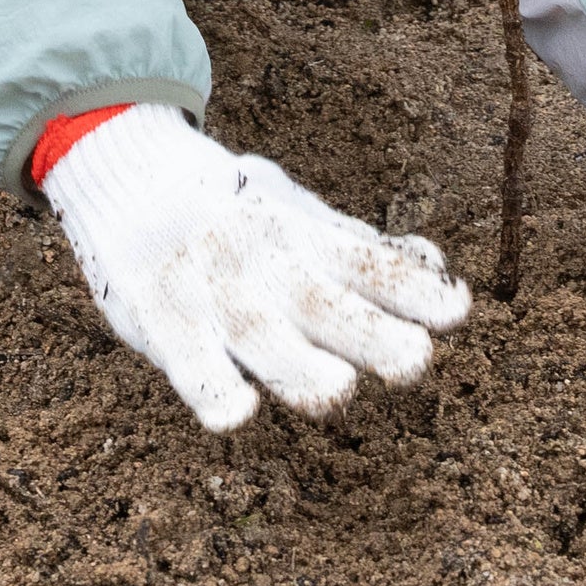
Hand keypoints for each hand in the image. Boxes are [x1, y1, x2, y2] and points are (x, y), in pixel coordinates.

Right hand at [40, 106, 467, 431]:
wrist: (129, 171)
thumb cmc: (231, 207)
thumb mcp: (298, 213)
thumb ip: (360, 248)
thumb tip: (435, 269)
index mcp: (302, 238)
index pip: (365, 263)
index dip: (409, 288)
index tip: (456, 310)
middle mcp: (263, 264)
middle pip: (320, 304)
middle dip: (367, 333)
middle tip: (414, 360)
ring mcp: (211, 291)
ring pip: (259, 334)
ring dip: (298, 365)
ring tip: (337, 392)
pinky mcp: (159, 317)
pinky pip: (186, 360)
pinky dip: (209, 386)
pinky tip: (236, 415)